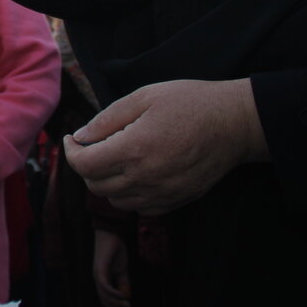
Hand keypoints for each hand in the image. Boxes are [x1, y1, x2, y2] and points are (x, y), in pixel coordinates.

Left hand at [63, 79, 268, 214]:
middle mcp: (146, 177)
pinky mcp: (178, 200)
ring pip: (116, 201)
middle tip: (92, 145)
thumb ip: (107, 119)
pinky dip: (129, 195)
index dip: (70, 152)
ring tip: (113, 158)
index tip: (71, 139)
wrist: (236, 122)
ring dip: (106, 182)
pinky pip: (141, 209)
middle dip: (86, 165)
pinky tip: (135, 173)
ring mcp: (163, 193)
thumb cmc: (190, 103)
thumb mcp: (143, 97)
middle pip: (96, 186)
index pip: (85, 165)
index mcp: (134, 149)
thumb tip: (81, 136)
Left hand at [92, 228, 131, 306]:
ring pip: (103, 294)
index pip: (106, 299)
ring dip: (116, 303)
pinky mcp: (100, 268)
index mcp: (102, 280)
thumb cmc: (116, 251)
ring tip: (127, 306)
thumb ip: (123, 282)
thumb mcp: (122, 269)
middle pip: (104, 300)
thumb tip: (126, 296)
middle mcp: (97, 278)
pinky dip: (112, 292)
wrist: (112, 235)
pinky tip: (121, 296)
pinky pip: (104, 284)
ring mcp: (97, 273)